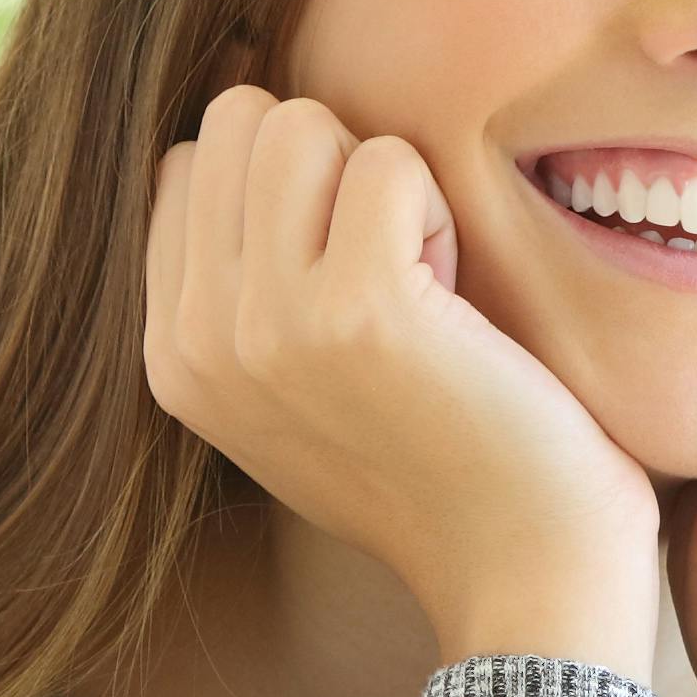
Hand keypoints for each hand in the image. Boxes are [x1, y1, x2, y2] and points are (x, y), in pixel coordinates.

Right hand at [143, 85, 659, 673]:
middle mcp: (199, 343)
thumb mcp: (296, 390)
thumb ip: (246, 288)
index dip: (290, 186)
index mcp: (174, 358)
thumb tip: (238, 139)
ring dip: (383, 181)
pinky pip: (388, 161)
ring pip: (301, 123)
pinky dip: (439, 207)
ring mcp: (268, 326)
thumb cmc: (440, 467)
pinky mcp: (358, 310)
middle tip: (390, 267)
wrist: (523, 572)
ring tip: (422, 283)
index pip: (188, 166)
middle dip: (330, 165)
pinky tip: (457, 301)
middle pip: (239, 124)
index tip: (347, 278)